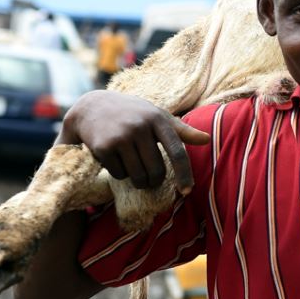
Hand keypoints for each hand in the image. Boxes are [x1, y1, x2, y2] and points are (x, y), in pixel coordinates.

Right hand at [58, 90, 209, 193]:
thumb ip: (181, 130)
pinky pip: (119, 174)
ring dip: (137, 179)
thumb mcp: (156, 115)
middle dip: (154, 180)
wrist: (92, 106)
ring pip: (137, 176)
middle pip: (156, 170)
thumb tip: (207, 139)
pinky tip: (114, 157)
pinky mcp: (103, 147)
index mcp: (157, 118)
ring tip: (132, 165)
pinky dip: (119, 172)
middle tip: (149, 176)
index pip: (177, 152)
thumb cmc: (132, 113)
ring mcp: (120, 137)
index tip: (187, 191)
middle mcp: (140, 127)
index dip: (184, 174)